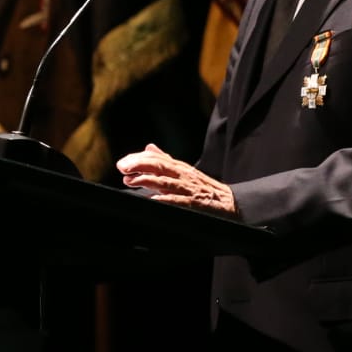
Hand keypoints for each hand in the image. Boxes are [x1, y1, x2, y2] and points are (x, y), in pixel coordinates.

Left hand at [116, 143, 237, 215]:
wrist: (228, 202)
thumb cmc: (203, 187)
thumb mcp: (184, 171)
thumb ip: (165, 160)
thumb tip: (148, 147)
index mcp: (179, 167)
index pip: (156, 159)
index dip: (138, 159)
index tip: (123, 163)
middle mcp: (183, 175)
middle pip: (159, 166)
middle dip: (139, 166)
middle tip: (122, 168)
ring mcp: (188, 189)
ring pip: (165, 181)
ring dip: (147, 181)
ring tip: (131, 182)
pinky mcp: (194, 203)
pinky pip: (178, 200)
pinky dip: (166, 199)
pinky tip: (154, 200)